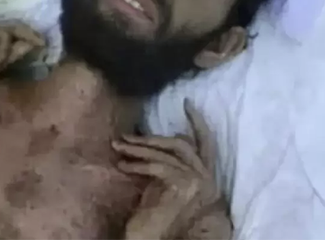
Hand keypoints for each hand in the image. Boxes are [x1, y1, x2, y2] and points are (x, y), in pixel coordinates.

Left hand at [113, 100, 231, 239]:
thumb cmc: (161, 221)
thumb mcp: (164, 187)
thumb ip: (165, 167)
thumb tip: (153, 146)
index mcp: (204, 175)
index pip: (205, 143)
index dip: (197, 122)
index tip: (187, 103)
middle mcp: (207, 177)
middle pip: (182, 144)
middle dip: (153, 137)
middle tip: (128, 134)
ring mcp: (198, 180)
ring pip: (167, 153)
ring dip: (139, 148)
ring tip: (118, 147)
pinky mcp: (185, 184)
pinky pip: (158, 166)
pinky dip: (139, 164)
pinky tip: (124, 165)